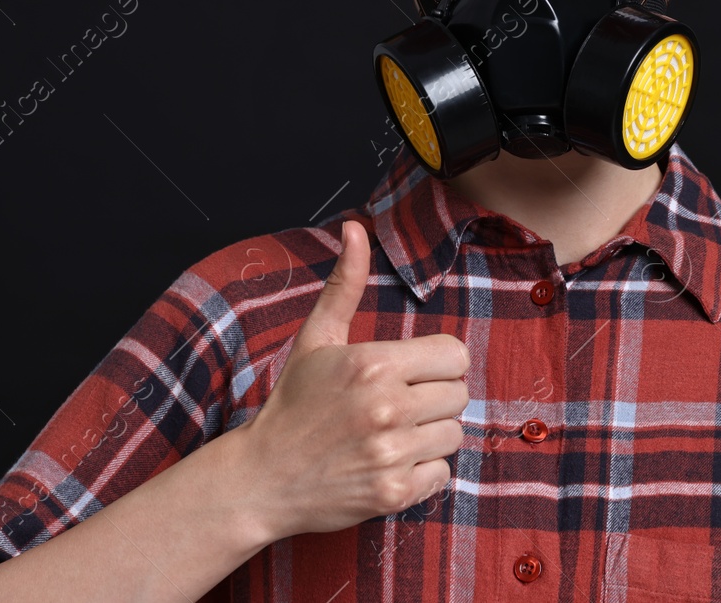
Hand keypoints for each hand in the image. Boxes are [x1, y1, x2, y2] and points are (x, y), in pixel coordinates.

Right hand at [233, 219, 470, 540]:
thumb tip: (355, 227)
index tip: (411, 373)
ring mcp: (391, 453)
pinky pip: (442, 475)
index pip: (455, 355)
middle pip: (459, 395)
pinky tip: (389, 463)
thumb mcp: (316, 338)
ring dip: (429, 436)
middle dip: (433, 398)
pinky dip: (422, 472)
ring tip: (391, 435)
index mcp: (373, 363)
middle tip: (397, 405)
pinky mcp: (394, 493)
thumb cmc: (293, 404)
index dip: (436, 363)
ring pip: (453, 435)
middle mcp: (387, 407)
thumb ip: (345, 283)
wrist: (262, 477)